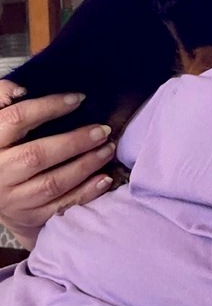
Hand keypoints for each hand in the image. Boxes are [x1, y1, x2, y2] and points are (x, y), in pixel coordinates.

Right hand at [0, 92, 115, 249]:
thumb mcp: (0, 123)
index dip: (49, 107)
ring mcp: (13, 199)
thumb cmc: (5, 149)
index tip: (78, 99)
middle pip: (37, 155)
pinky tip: (105, 178)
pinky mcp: (29, 218)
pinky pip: (62, 207)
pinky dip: (86, 193)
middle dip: (75, 141)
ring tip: (108, 149)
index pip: (17, 120)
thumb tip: (23, 87)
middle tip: (103, 130)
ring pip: (53, 183)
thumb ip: (4, 99)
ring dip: (86, 165)